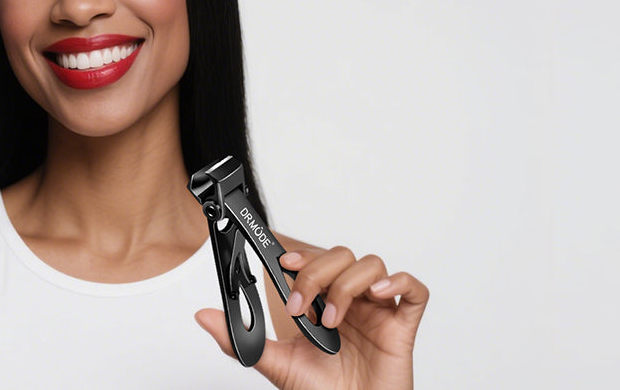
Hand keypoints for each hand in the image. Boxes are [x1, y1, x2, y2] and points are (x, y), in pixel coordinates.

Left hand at [195, 245, 428, 389]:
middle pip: (342, 256)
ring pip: (372, 265)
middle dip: (317, 273)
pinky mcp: (403, 327)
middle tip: (300, 306)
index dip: (303, 255)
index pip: (317, 260)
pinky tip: (378, 294)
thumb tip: (204, 318)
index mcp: (323, 304)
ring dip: (347, 285)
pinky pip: (415, 290)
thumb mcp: (275, 364)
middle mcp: (351, 302)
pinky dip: (399, 282)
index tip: (283, 262)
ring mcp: (378, 312)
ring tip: (332, 320)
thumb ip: (240, 340)